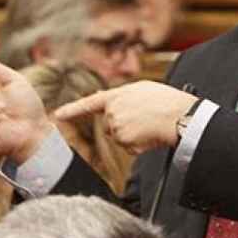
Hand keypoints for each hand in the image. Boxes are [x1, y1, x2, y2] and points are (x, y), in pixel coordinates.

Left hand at [54, 81, 196, 154]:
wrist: (180, 115)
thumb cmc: (166, 101)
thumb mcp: (142, 89)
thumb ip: (121, 95)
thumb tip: (105, 101)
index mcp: (116, 96)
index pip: (89, 104)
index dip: (72, 109)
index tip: (57, 115)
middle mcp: (113, 111)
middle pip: (109, 126)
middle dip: (123, 125)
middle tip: (144, 119)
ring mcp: (117, 127)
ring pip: (119, 138)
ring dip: (133, 135)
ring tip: (150, 125)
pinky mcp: (125, 142)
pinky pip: (129, 148)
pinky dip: (139, 145)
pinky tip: (150, 135)